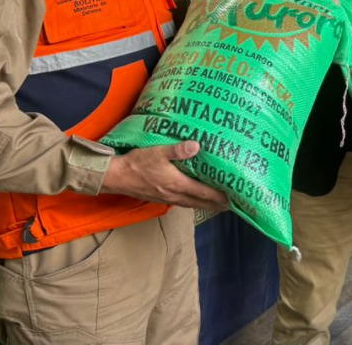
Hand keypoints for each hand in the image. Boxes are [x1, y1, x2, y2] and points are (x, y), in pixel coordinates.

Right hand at [101, 140, 229, 211]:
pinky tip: (195, 199)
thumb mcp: (157, 152)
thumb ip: (177, 150)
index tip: (234, 198)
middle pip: (201, 203)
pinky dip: (194, 202)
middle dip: (217, 205)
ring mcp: (167, 198)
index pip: (204, 192)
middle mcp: (175, 194)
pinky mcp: (161, 198)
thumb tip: (197, 146)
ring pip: (192, 204)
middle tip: (233, 205)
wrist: (116, 177)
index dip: (220, 196)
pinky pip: (183, 202)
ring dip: (206, 205)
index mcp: (177, 184)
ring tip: (219, 204)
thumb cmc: (137, 163)